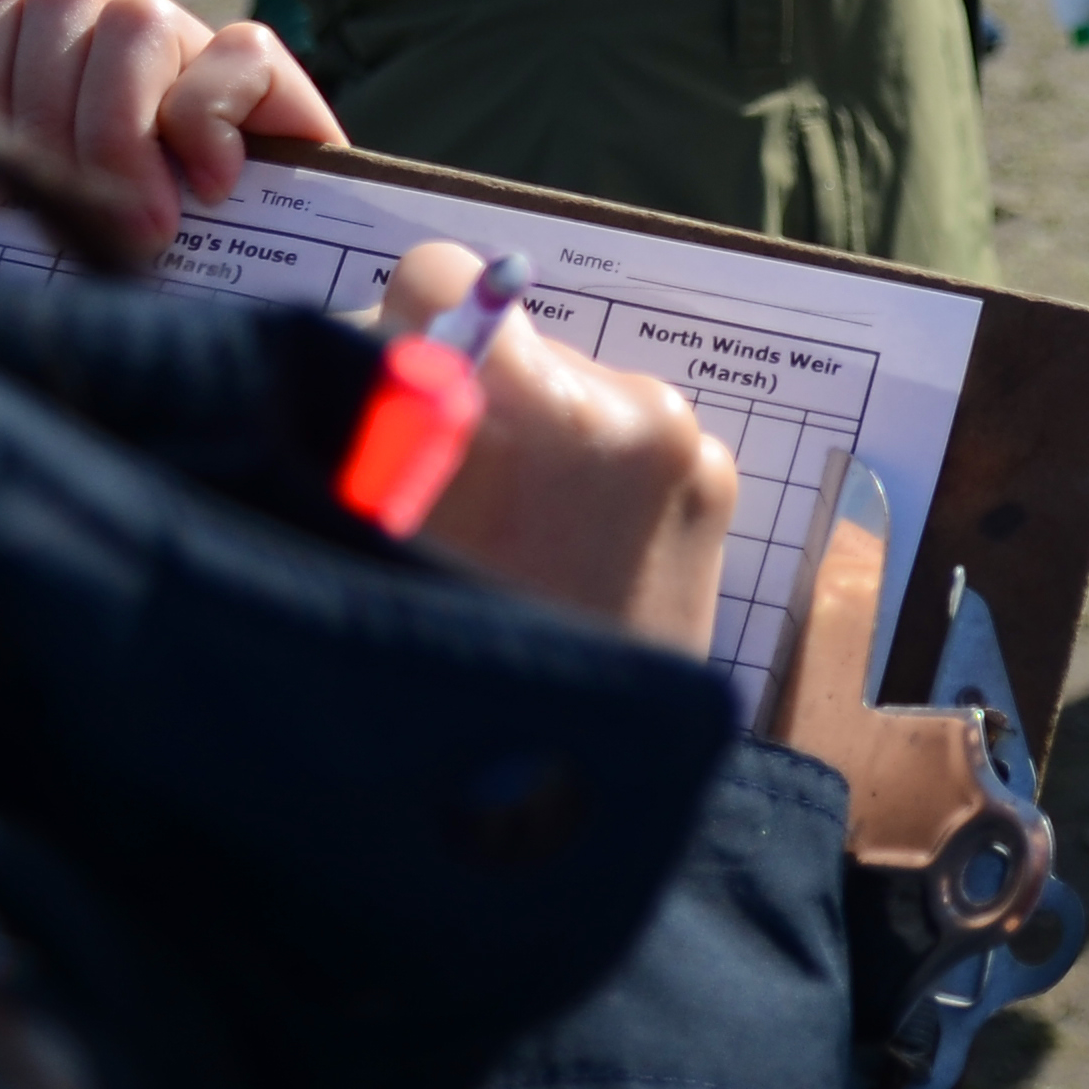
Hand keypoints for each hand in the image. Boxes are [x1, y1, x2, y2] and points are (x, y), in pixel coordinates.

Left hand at [0, 0, 342, 252]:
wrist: (217, 312)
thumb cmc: (94, 249)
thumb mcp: (4, 162)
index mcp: (46, 40)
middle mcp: (120, 29)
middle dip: (39, 114)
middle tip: (52, 210)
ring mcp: (196, 49)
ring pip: (139, 18)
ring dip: (117, 131)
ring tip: (136, 225)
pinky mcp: (272, 83)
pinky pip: (238, 54)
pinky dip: (206, 122)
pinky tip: (207, 186)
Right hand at [380, 243, 739, 653]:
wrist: (564, 810)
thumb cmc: (446, 655)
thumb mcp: (371, 531)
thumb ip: (372, 421)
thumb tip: (377, 342)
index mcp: (534, 415)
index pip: (444, 278)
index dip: (396, 333)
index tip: (391, 409)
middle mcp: (629, 407)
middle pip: (507, 341)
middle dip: (468, 401)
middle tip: (449, 510)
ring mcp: (686, 445)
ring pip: (568, 391)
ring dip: (531, 444)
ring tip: (515, 555)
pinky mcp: (716, 482)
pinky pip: (623, 436)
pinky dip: (586, 478)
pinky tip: (570, 560)